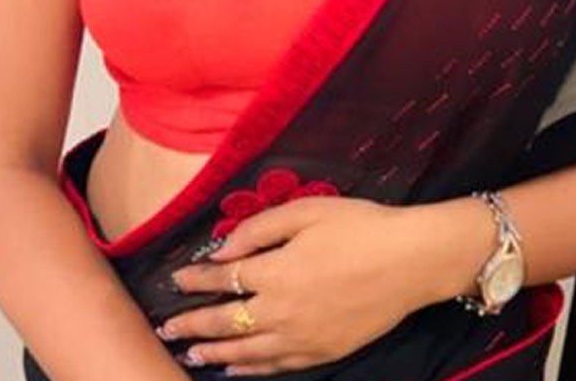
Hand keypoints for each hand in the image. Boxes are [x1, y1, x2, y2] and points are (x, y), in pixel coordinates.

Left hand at [155, 195, 429, 375]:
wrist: (411, 261)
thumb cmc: (360, 226)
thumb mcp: (307, 211)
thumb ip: (260, 229)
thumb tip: (223, 250)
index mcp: (276, 272)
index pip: (222, 280)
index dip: (195, 279)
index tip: (174, 281)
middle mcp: (282, 312)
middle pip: (225, 322)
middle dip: (191, 325)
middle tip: (165, 330)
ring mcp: (302, 338)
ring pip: (246, 352)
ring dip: (213, 353)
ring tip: (189, 355)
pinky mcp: (322, 353)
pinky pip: (276, 367)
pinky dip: (250, 369)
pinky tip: (236, 370)